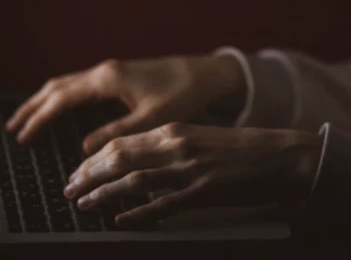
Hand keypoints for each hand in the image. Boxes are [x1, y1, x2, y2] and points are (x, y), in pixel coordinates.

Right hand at [5, 54, 244, 153]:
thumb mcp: (151, 120)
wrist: (207, 73)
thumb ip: (116, 134)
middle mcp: (105, 71)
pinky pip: (80, 84)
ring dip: (45, 100)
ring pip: (67, 83)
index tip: (23, 137)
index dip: (40, 118)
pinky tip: (60, 107)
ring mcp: (111, 70)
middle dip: (33, 107)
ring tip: (28, 118)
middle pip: (57, 87)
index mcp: (108, 79)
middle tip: (13, 128)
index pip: (61, 99)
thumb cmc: (184, 94)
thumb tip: (85, 147)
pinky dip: (62, 96)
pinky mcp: (119, 75)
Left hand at [63, 123, 322, 228]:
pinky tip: (119, 220)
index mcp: (174, 130)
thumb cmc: (242, 149)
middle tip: (69, 188)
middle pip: (118, 159)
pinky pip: (160, 206)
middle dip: (87, 175)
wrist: (280, 156)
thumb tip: (138, 162)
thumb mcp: (200, 138)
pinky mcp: (201, 193)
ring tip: (83, 204)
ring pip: (131, 181)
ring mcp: (188, 170)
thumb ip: (170, 147)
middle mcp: (176, 146)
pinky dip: (135, 213)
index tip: (77, 170)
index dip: (93, 158)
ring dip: (102, 194)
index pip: (121, 142)